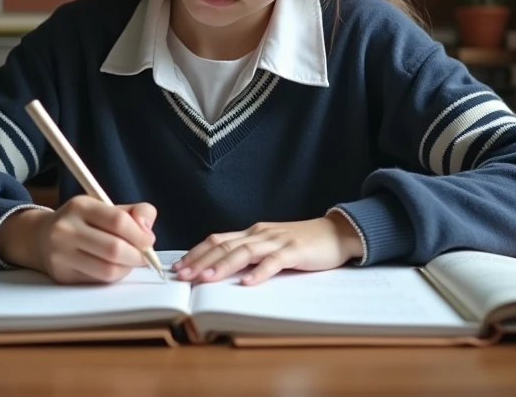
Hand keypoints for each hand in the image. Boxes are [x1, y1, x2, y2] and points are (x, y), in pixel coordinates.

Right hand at [0, 196, 156, 283]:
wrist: (40, 237)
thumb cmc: (82, 221)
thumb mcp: (104, 207)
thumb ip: (135, 212)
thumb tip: (147, 230)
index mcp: (80, 206)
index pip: (118, 221)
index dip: (140, 234)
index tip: (149, 240)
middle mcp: (66, 229)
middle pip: (114, 249)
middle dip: (137, 255)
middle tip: (144, 256)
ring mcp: (61, 255)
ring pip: (107, 270)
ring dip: (126, 268)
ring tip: (129, 261)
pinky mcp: (62, 275)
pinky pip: (98, 281)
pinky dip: (113, 276)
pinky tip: (113, 267)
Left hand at [173, 213, 363, 285]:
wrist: (337, 232)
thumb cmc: (302, 242)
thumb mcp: (271, 245)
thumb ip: (250, 253)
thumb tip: (222, 268)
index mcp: (252, 233)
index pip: (218, 240)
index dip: (197, 252)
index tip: (179, 267)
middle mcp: (260, 234)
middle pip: (225, 246)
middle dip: (201, 261)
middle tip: (182, 276)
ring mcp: (277, 241)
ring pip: (244, 252)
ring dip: (222, 266)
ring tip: (206, 279)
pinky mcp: (295, 251)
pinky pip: (274, 261)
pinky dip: (259, 272)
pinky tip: (247, 283)